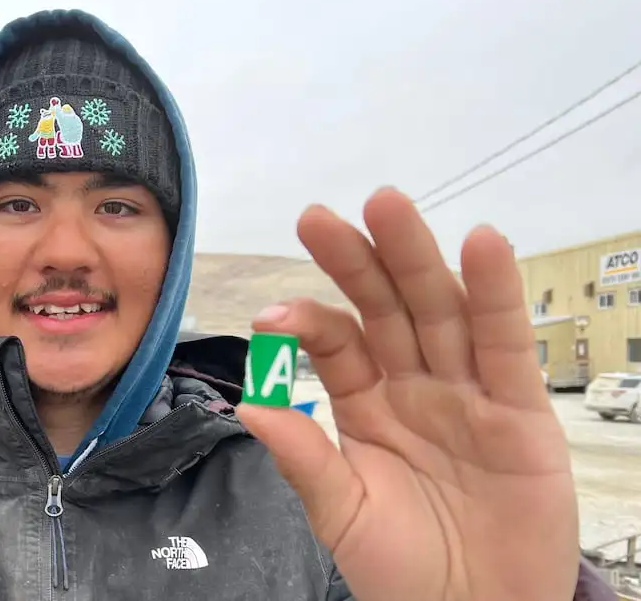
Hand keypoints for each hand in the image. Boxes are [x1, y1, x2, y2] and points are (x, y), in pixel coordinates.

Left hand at [235, 188, 578, 600]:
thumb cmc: (402, 568)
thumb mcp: (342, 513)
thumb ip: (304, 459)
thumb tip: (248, 406)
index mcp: (367, 404)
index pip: (336, 342)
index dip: (308, 320)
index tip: (272, 315)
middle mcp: (415, 385)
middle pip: (386, 308)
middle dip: (356, 261)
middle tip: (318, 216)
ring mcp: (468, 392)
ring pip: (441, 311)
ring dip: (417, 258)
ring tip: (388, 205)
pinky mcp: (521, 410)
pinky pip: (507, 345)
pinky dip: (497, 295)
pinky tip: (482, 245)